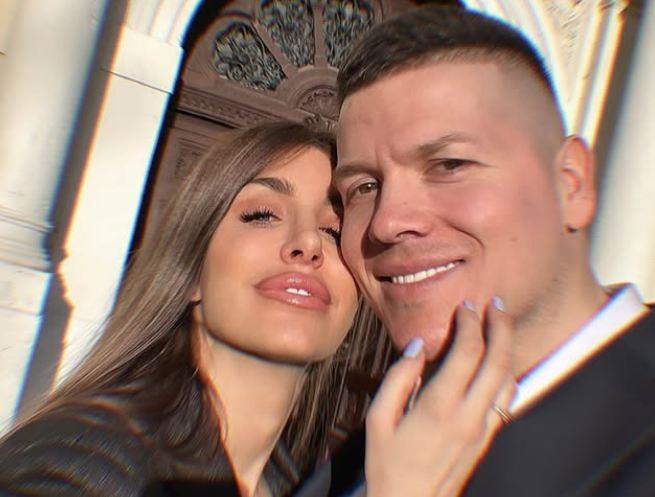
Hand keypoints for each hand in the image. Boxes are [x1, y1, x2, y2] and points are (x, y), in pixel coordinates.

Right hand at [364, 299, 515, 496]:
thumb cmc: (388, 463)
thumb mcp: (378, 419)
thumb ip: (399, 378)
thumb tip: (417, 345)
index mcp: (438, 406)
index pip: (467, 353)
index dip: (470, 323)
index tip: (467, 305)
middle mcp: (468, 415)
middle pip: (498, 361)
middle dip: (500, 326)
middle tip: (497, 303)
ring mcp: (482, 429)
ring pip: (508, 379)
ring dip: (509, 346)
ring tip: (502, 323)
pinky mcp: (486, 439)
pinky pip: (506, 400)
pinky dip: (508, 372)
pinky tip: (501, 361)